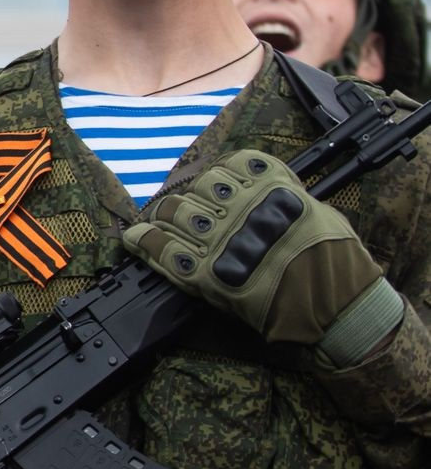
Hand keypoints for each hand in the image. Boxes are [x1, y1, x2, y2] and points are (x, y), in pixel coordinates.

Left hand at [124, 149, 402, 366]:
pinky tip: (133, 239)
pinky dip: (143, 242)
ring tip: (161, 223)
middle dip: (195, 196)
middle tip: (190, 211)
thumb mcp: (317, 211)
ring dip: (166, 216)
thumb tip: (263, 189)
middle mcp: (238, 206)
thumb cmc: (335, 260)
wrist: (335, 305)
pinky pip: (161, 249)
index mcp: (269, 187)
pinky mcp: (203, 272)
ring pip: (174, 213)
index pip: (232, 164)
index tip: (219, 186)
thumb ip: (285, 194)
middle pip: (198, 188)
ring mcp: (217, 238)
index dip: (224, 175)